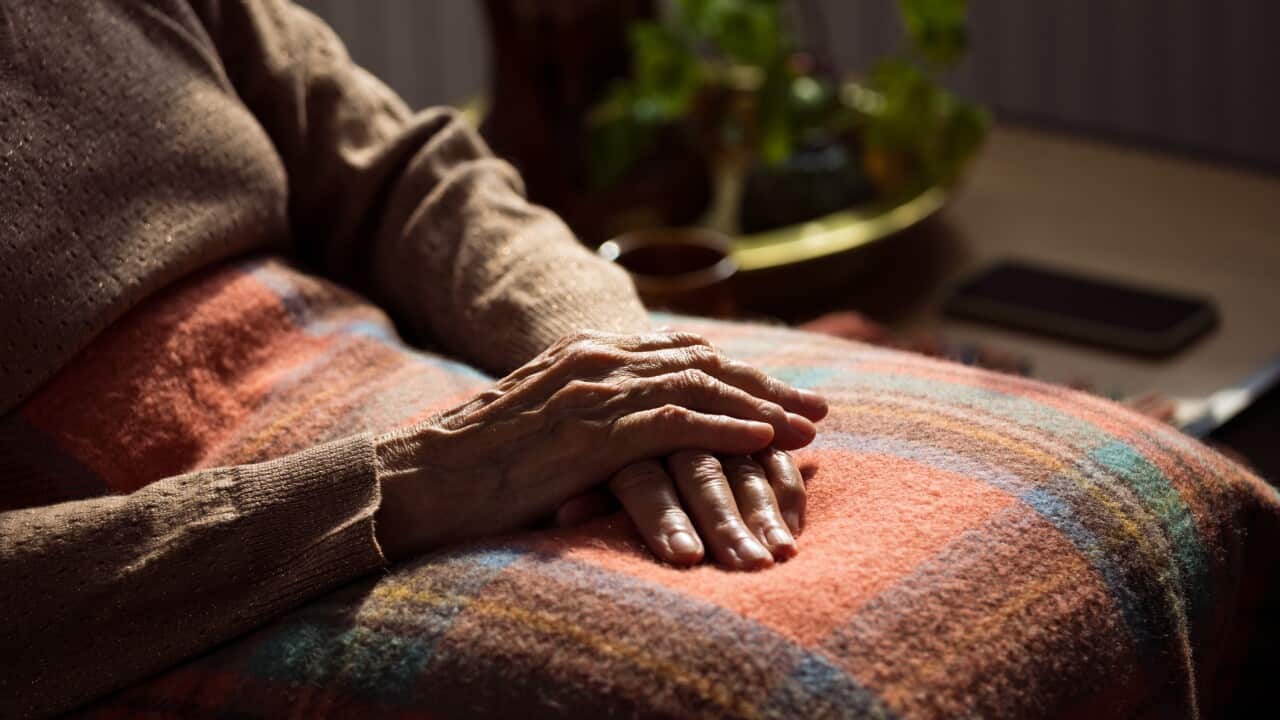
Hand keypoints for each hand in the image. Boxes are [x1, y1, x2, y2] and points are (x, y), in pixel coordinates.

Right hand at [372, 331, 825, 558]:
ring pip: (701, 388)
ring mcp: (595, 390)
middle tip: (816, 410)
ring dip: (762, 408)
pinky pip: (677, 422)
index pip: (682, 352)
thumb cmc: (480, 463)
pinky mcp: (592, 430)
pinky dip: (727, 429)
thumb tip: (633, 432)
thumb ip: (591, 410)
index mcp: (587, 351)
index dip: (739, 374)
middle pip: (704, 363)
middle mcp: (597, 358)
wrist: (424, 478)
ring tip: (808, 430)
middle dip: (766, 385)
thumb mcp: (545, 420)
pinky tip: (764, 443)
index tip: (781, 394)